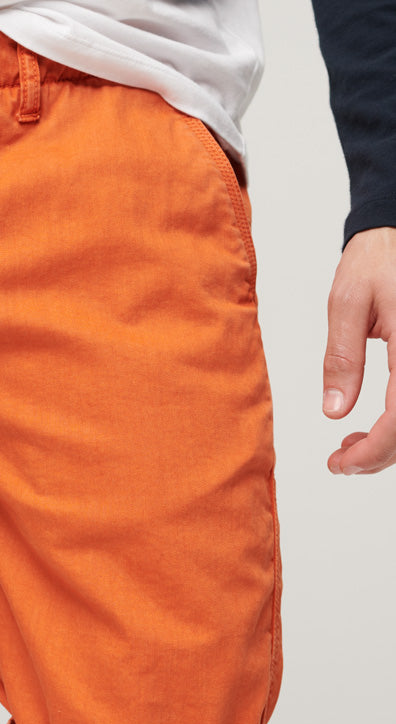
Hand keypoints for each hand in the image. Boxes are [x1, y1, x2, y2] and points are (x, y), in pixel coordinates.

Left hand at [323, 226, 395, 474]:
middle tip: (339, 460)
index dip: (373, 452)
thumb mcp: (347, 303)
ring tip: (351, 445)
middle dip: (380, 455)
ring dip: (392, 443)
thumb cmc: (378, 259)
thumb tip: (334, 412)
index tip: (338, 465)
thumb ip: (341, 358)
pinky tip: (374, 426)